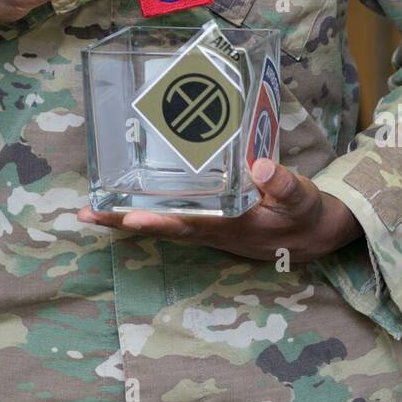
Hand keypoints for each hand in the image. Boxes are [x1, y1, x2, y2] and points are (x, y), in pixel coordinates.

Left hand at [77, 159, 363, 264]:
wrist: (314, 236)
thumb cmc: (305, 213)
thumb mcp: (302, 198)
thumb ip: (284, 183)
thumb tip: (258, 166)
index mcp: (233, 226)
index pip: (189, 223)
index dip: (160, 219)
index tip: (131, 215)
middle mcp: (213, 232)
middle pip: (162, 228)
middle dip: (124, 221)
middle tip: (86, 213)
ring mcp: (208, 231)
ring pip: (162, 225)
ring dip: (127, 219)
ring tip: (90, 211)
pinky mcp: (209, 224)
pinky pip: (172, 219)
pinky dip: (148, 213)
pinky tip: (126, 203)